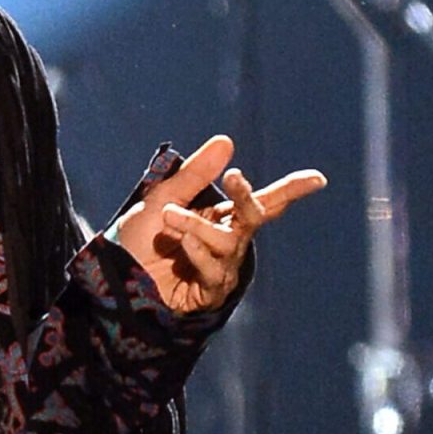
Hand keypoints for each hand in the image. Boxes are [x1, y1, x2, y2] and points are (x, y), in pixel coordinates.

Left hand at [110, 135, 325, 314]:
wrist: (114, 275)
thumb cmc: (139, 238)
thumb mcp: (162, 197)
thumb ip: (195, 174)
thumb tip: (227, 141)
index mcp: (219, 217)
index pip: (262, 203)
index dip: (291, 191)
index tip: (318, 179)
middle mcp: (226, 241)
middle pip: (253, 218)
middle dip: (246, 197)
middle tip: (233, 177)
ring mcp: (220, 268)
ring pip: (227, 242)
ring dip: (197, 226)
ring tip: (168, 217)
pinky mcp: (208, 293)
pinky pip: (214, 271)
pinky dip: (198, 253)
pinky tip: (182, 245)